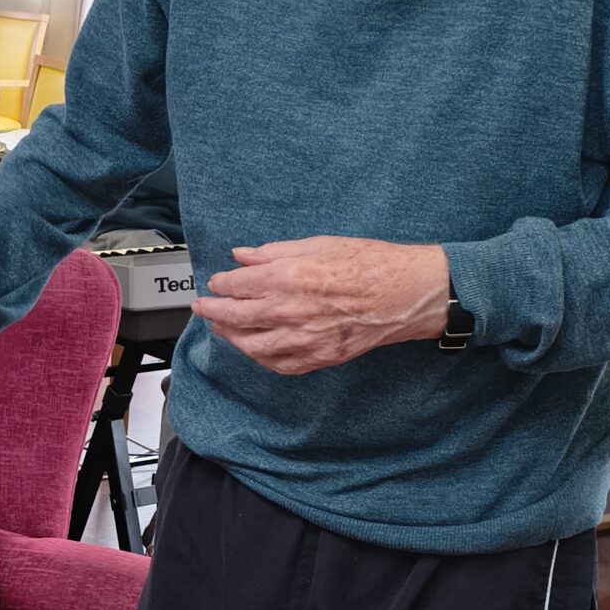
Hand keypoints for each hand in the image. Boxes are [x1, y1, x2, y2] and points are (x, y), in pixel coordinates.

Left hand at [192, 237, 448, 372]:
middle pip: (235, 317)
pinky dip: (260, 358)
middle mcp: (290, 311)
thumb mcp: (318, 244)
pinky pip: (279, 364)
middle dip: (213, 312)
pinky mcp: (319, 357)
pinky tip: (254, 350)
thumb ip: (274, 252)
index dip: (221, 284)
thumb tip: (243, 255)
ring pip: (251, 345)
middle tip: (202, 308)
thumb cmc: (370, 264)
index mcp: (288, 278)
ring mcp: (303, 339)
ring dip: (231, 337)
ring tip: (222, 330)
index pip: (237, 285)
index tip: (216, 283)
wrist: (406, 293)